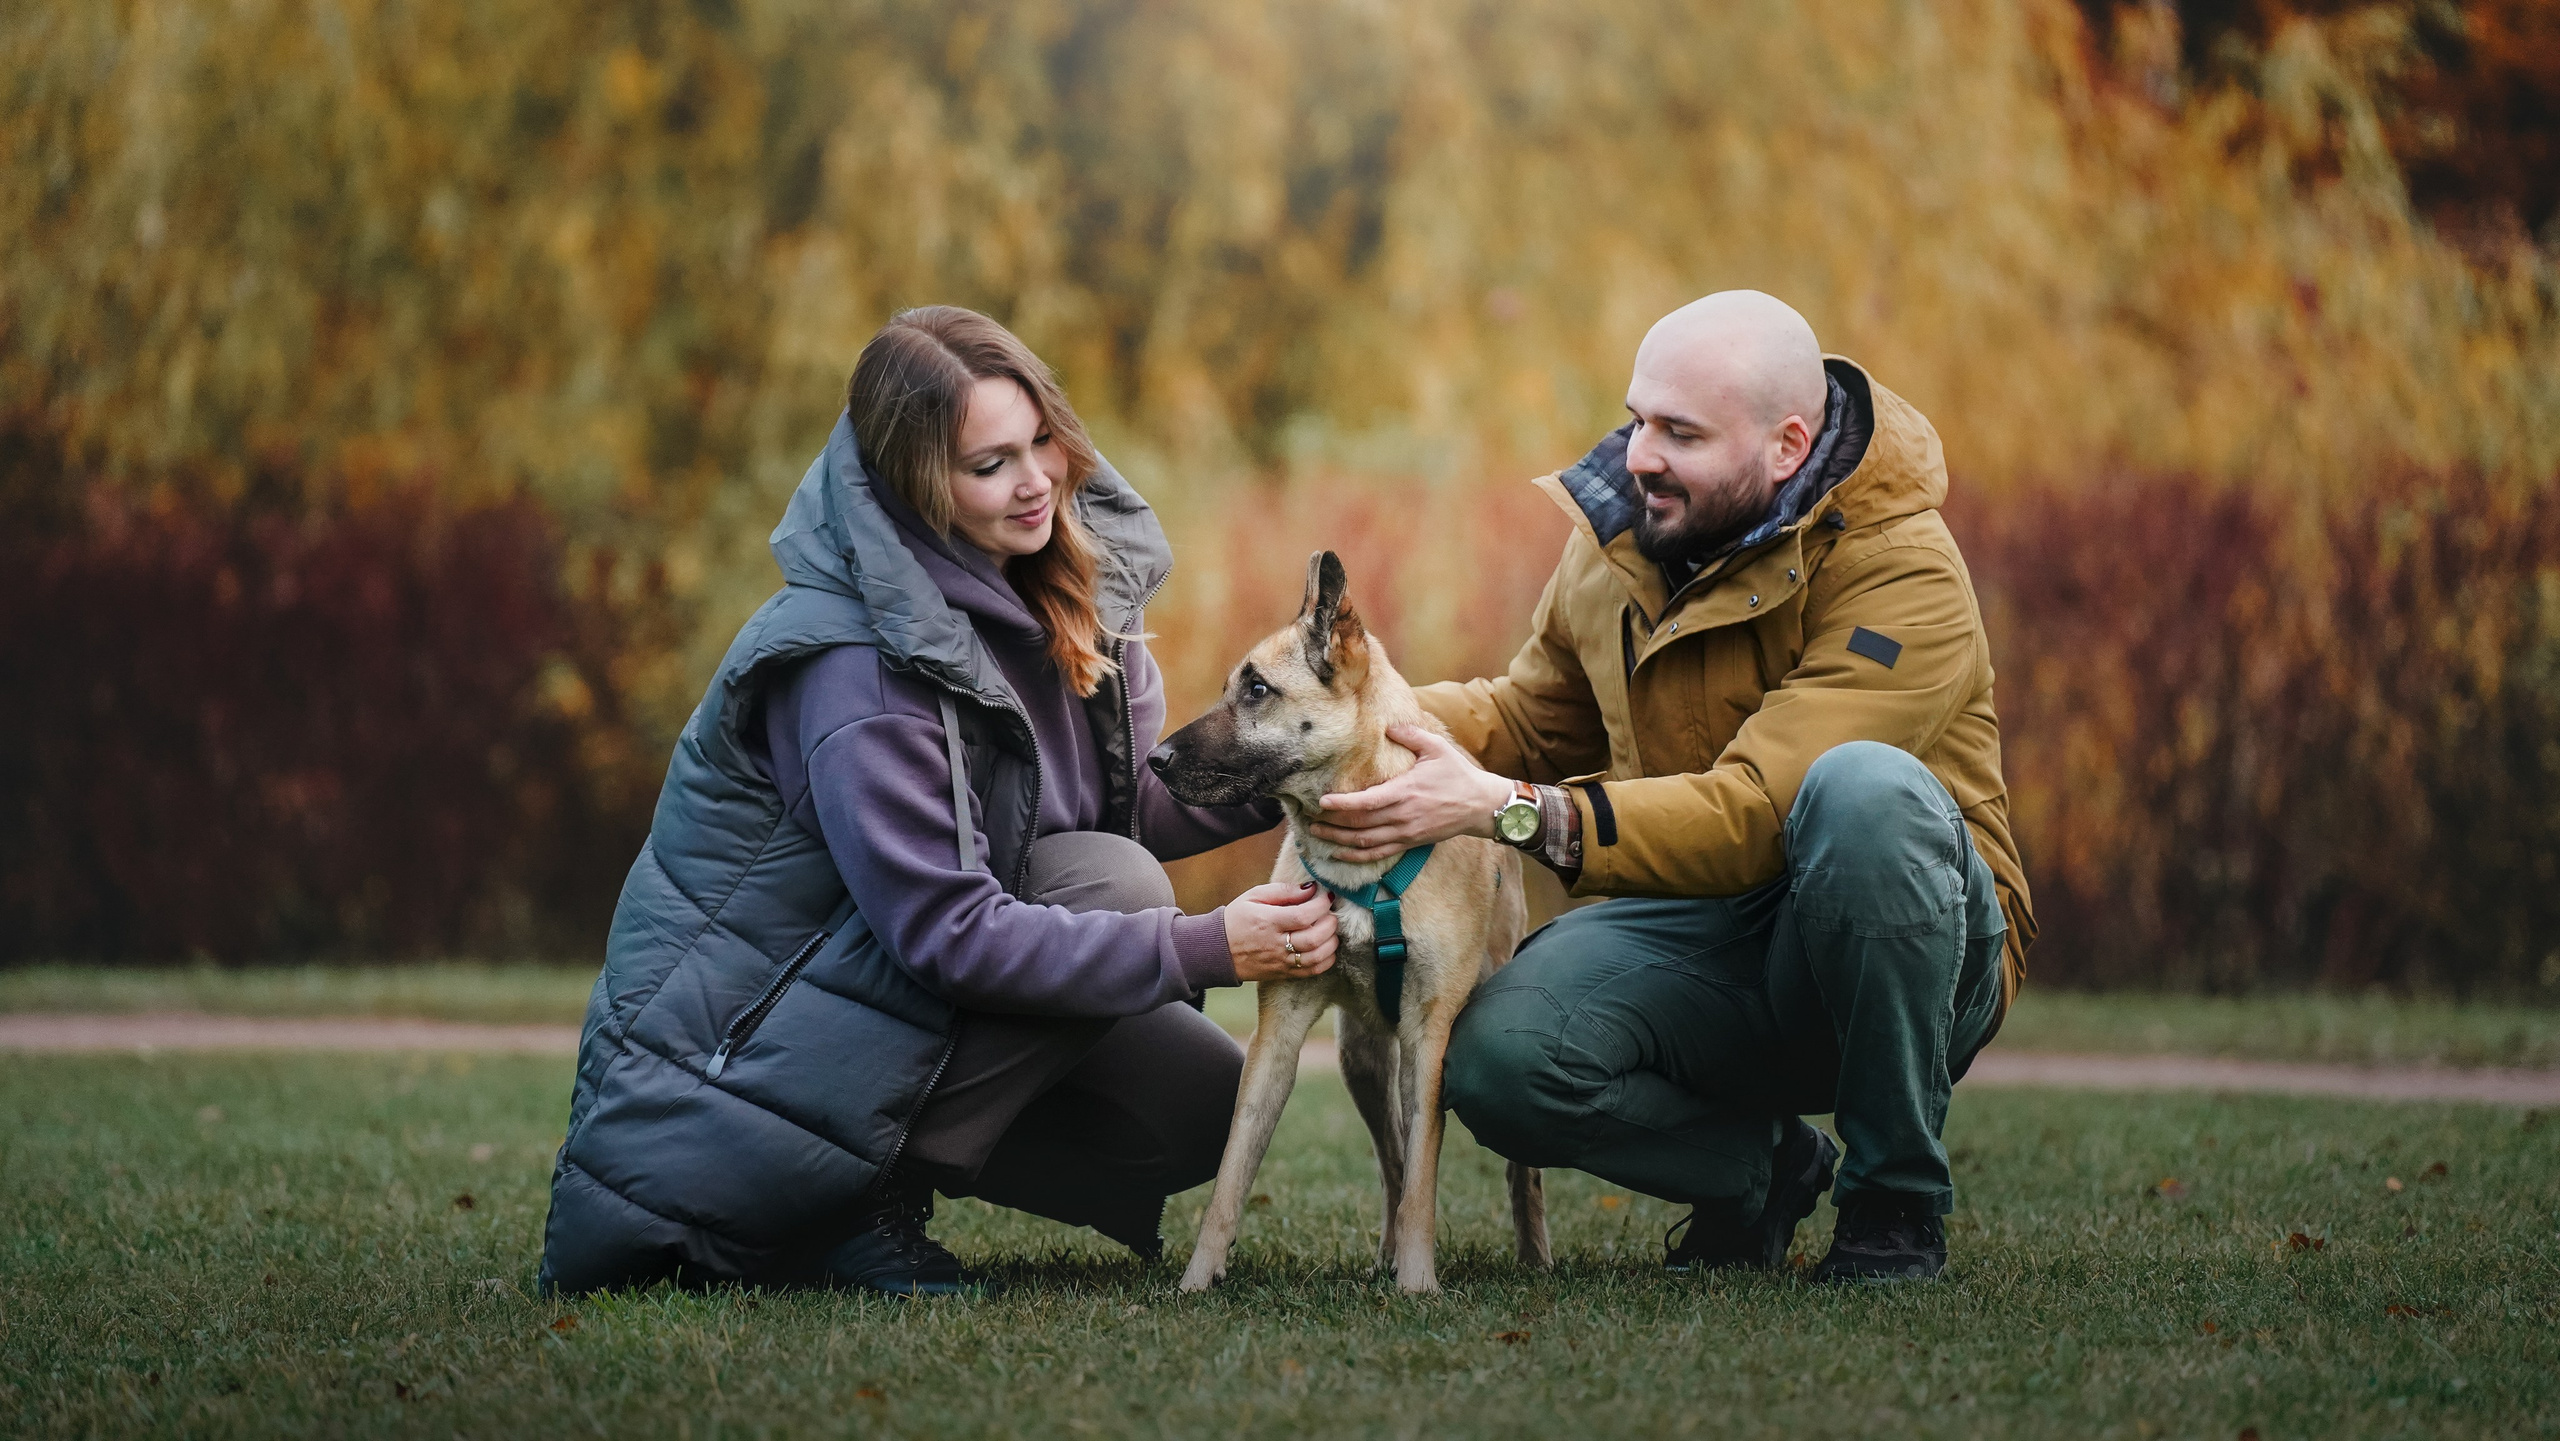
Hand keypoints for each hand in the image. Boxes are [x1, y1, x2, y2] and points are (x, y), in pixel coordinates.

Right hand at [1225, 880, 1339, 982]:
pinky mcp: (1283, 973)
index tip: (1327, 897)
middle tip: (1331, 914)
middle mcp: (1276, 944)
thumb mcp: (1254, 896)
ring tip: (1330, 930)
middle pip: (1314, 938)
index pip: (1303, 915)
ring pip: (1316, 957)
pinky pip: (1312, 971)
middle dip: (1330, 924)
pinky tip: (1326, 948)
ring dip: (1331, 943)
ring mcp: (1280, 961)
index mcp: (1268, 922)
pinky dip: (1326, 960)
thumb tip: (1311, 889)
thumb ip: (1283, 891)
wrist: (1217, 950)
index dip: (1321, 905)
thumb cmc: (1237, 919)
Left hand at [1307, 724, 1514, 862]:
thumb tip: (1388, 727)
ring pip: (1364, 842)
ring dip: (1338, 840)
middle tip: (1309, 818)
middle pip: (1359, 825)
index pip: (1365, 803)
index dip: (1341, 804)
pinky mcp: (1409, 843)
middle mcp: (1402, 817)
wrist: (1480, 806)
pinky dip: (1356, 857)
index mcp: (1405, 792)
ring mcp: (1405, 833)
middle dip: (1331, 823)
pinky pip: (1378, 854)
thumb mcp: (1437, 748)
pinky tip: (1339, 854)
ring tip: (1317, 834)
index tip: (1321, 801)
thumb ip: (1410, 735)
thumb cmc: (1458, 775)